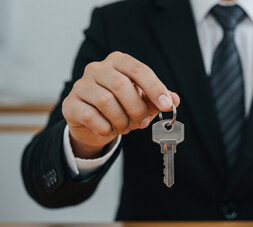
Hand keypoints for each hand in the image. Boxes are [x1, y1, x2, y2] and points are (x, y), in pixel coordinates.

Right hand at [62, 51, 179, 157]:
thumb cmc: (121, 107)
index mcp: (118, 62)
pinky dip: (105, 127)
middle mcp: (98, 69)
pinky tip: (109, 129)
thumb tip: (174, 100)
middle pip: (121, 85)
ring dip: (121, 119)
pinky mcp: (70, 103)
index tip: (166, 104)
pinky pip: (90, 116)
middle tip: (143, 122)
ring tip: (126, 127)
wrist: (93, 124)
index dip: (154, 88)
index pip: (139, 70)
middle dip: (137, 108)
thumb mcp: (142, 101)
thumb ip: (158, 99)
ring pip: (106, 101)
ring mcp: (81, 85)